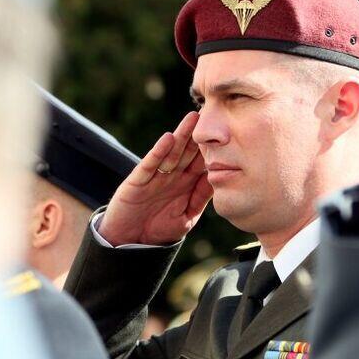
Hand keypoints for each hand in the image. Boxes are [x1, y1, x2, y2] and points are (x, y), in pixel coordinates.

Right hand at [98, 111, 212, 245]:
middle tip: (212, 115)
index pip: (201, 162)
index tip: (229, 132)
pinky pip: (150, 164)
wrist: (130, 244)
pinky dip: (158, 152)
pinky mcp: (137, 181)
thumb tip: (219, 180)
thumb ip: (201, 199)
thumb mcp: (186, 216)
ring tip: (192, 119)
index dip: (213, 148)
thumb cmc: (159, 230)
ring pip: (171, 152)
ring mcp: (154, 177)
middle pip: (187, 151)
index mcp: (185, 184)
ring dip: (181, 135)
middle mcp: (171, 176)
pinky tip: (168, 139)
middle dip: (199, 135)